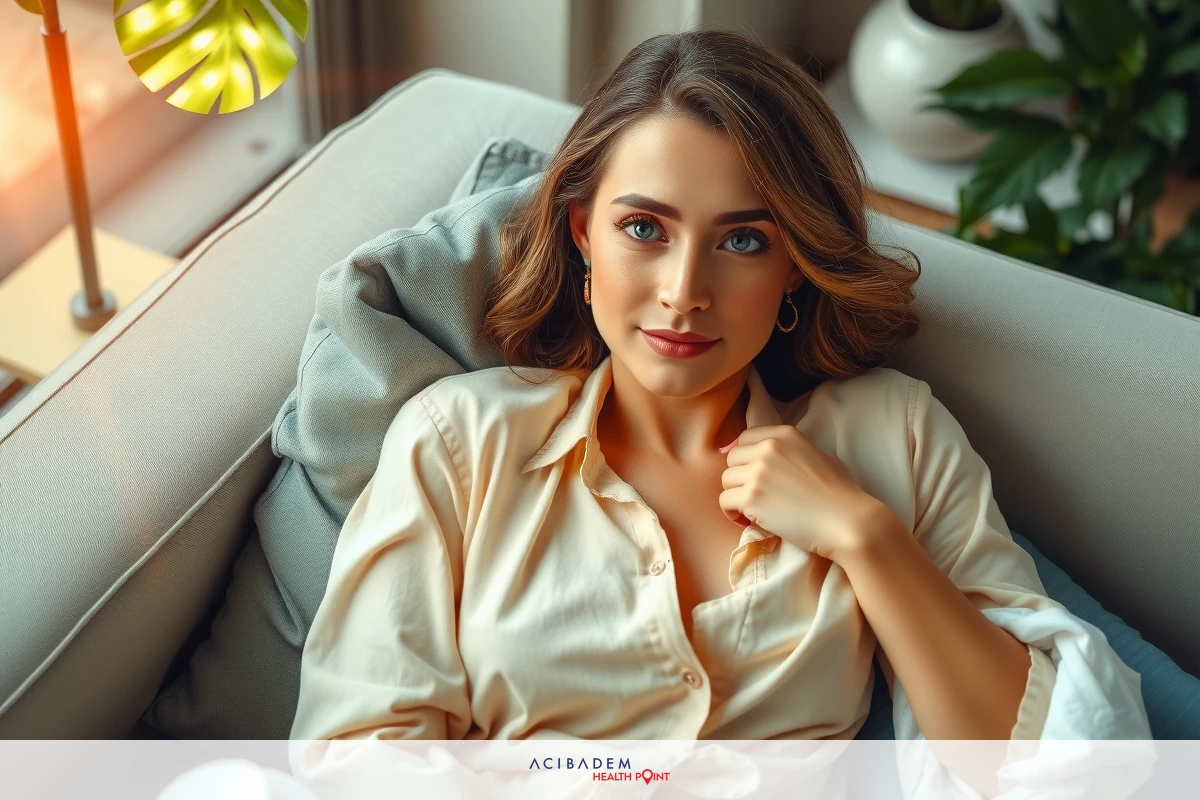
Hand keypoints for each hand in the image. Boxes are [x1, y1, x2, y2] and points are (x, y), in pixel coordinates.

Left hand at [717, 424, 893, 562]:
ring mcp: (758, 472)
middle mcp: (768, 449)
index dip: (744, 457)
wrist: (847, 521)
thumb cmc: (841, 493)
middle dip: (740, 477)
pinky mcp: (751, 498)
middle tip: (755, 495)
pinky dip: (733, 514)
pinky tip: (749, 521)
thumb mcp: (819, 456)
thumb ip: (792, 452)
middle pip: (732, 459)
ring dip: (736, 496)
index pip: (745, 437)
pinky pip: (725, 502)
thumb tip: (772, 457)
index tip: (748, 472)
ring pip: (726, 481)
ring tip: (753, 511)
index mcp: (785, 435)